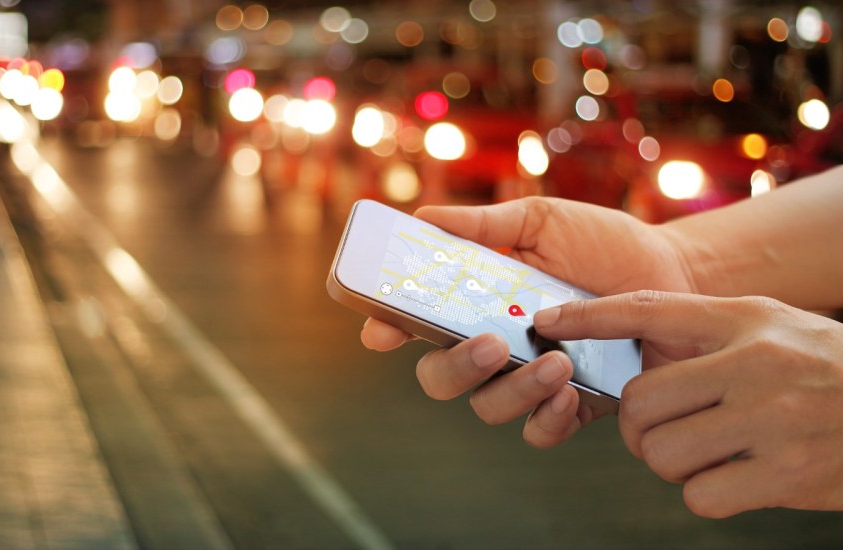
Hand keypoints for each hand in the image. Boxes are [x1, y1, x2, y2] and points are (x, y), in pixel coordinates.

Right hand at [362, 197, 694, 445]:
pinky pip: (538, 431)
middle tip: (489, 344)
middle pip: (438, 375)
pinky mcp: (570, 405)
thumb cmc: (603, 243)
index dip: (386, 328)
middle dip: (453, 367)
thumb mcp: (544, 221)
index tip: (380, 332)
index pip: (415, 320)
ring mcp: (526, 378)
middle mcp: (492, 345)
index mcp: (476, 299)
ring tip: (556, 362)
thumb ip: (487, 226)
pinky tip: (570, 393)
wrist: (676, 275)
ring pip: (486, 407)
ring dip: (512, 390)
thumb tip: (424, 216)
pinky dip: (547, 419)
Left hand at [534, 290, 842, 516]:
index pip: (648, 309)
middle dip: (639, 425)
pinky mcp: (786, 476)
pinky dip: (705, 492)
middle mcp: (752, 365)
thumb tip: (625, 349)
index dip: (589, 316)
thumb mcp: (769, 325)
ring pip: (660, 452)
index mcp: (742, 322)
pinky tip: (737, 476)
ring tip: (707, 451)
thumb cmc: (824, 365)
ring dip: (670, 461)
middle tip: (661, 428)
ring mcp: (770, 421)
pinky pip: (699, 494)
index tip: (548, 324)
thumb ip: (703, 330)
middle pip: (640, 403)